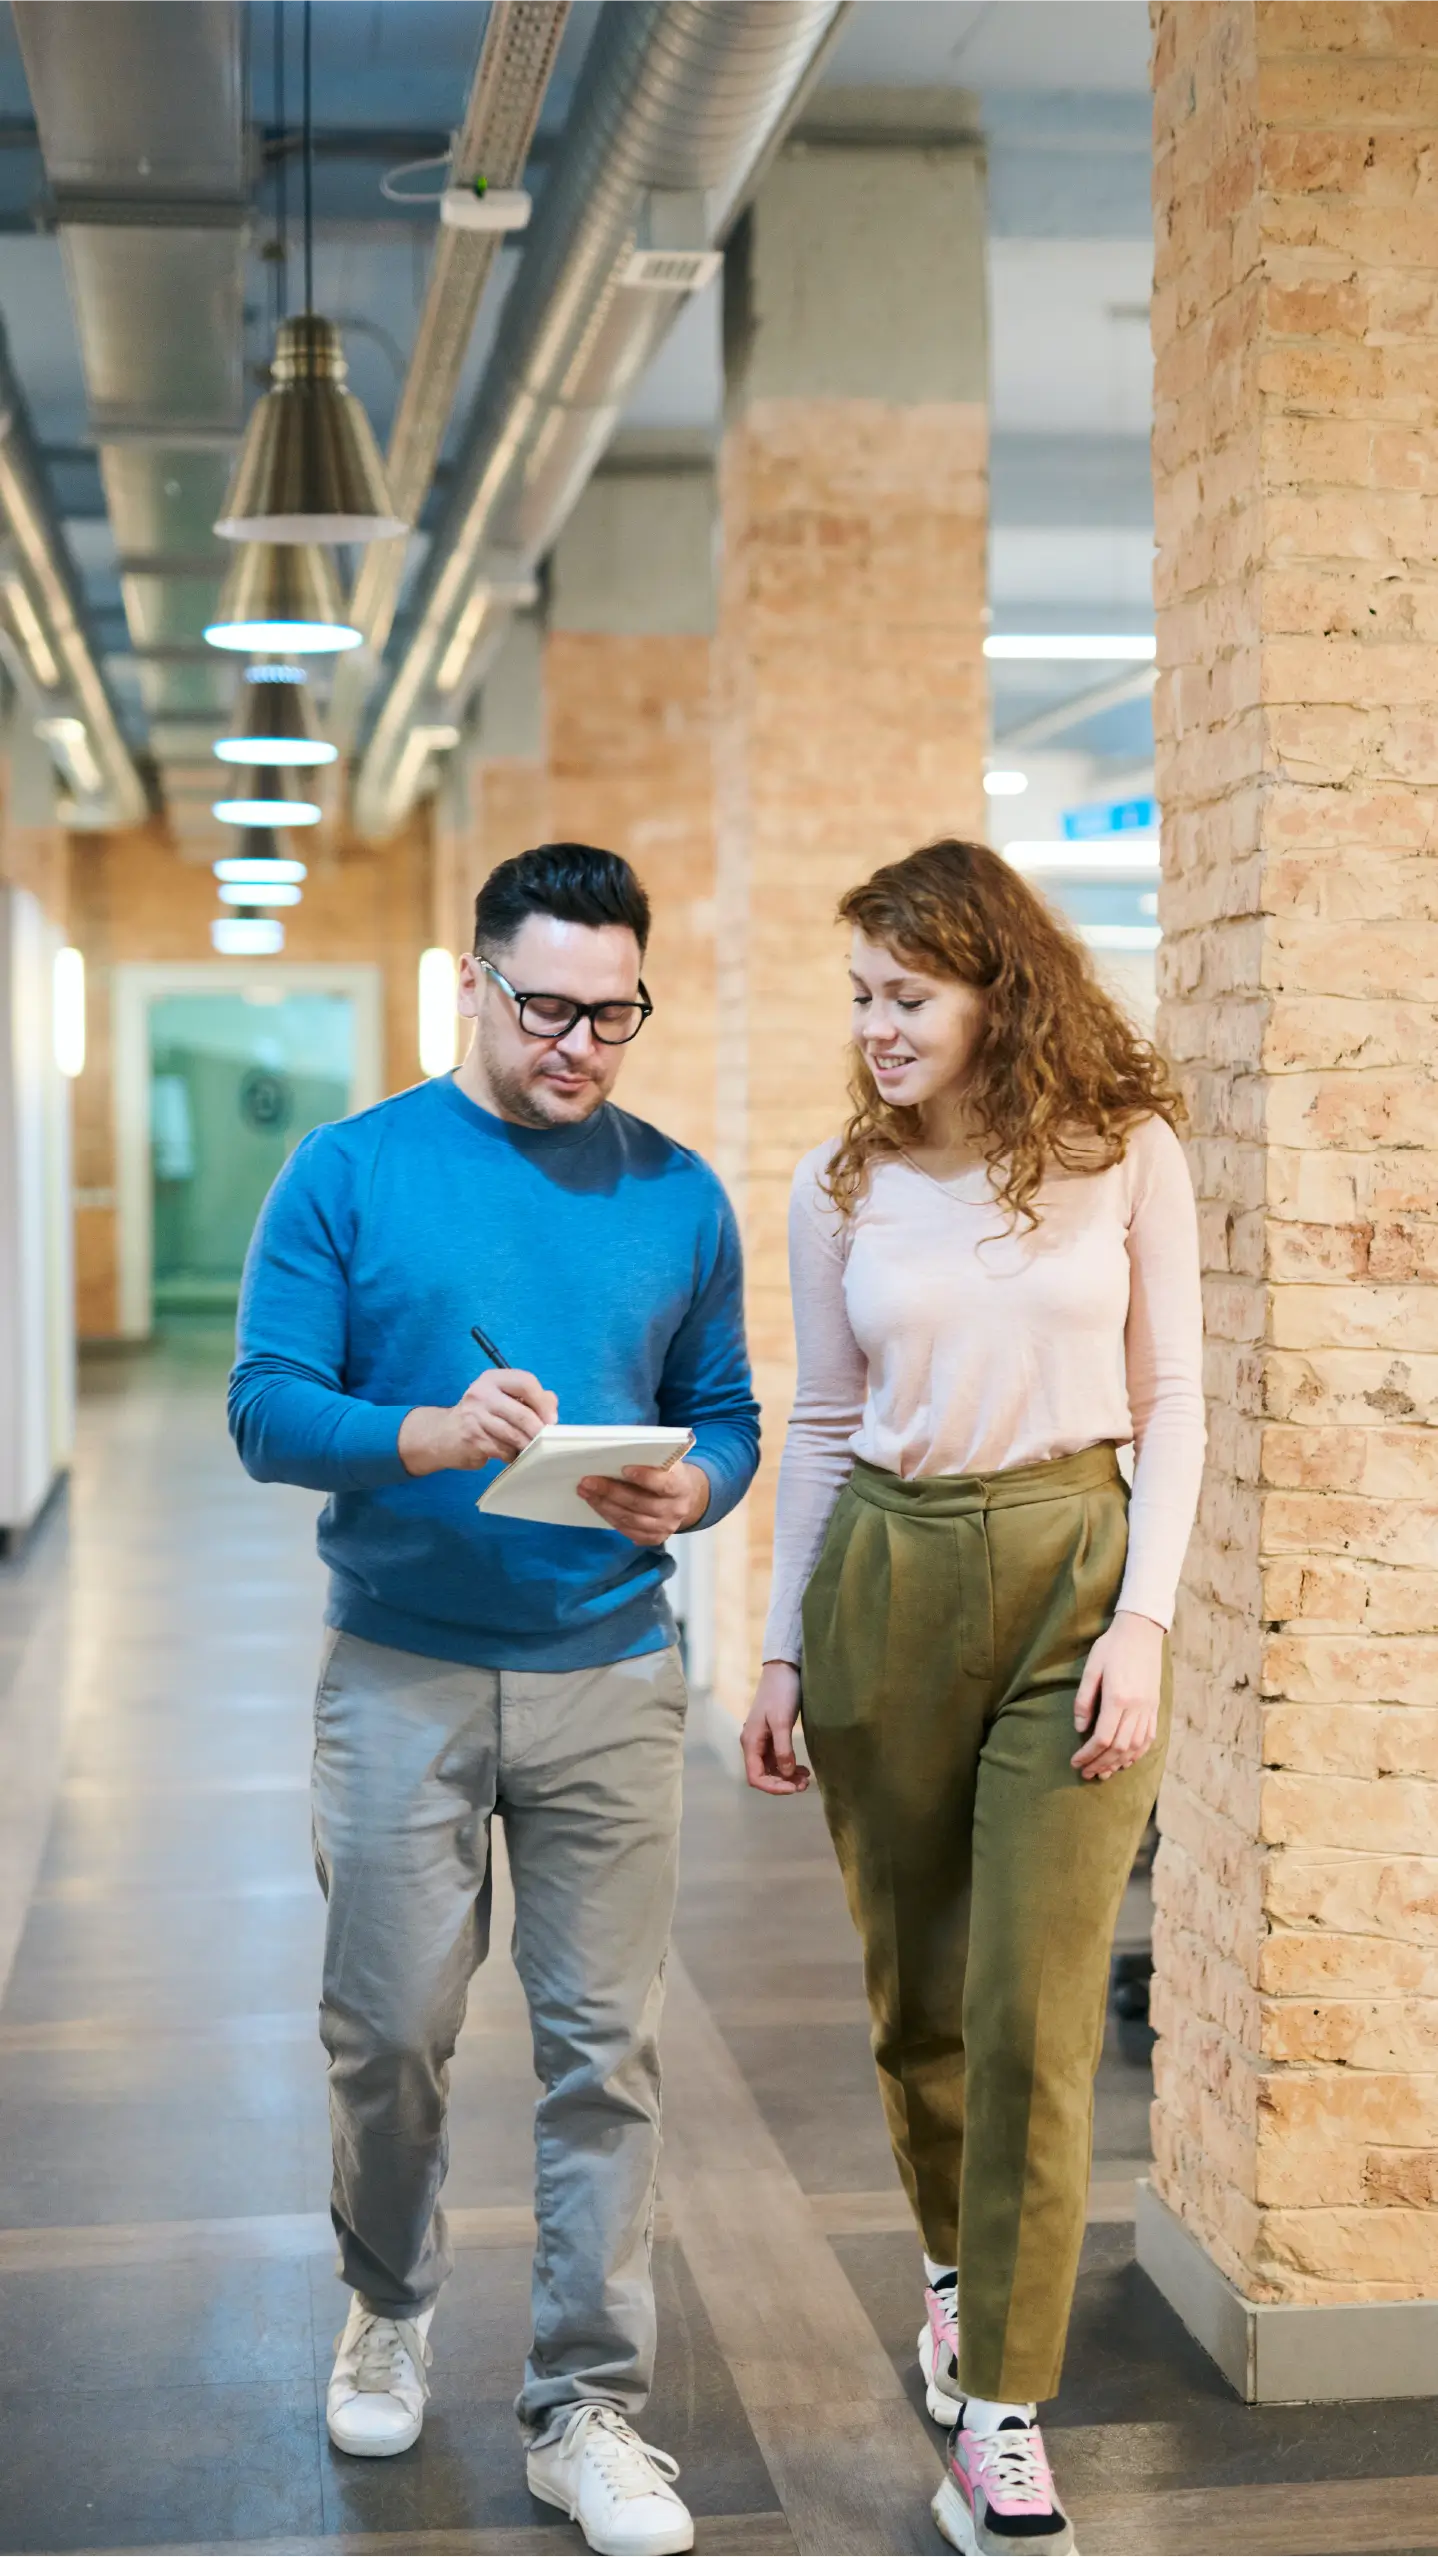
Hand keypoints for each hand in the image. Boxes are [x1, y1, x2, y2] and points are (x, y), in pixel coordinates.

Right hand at [398, 1369, 556, 1475]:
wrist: (442, 1435)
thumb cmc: (481, 1416)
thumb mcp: (501, 1399)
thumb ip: (528, 1398)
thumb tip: (552, 1408)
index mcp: (492, 1379)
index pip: (526, 1382)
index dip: (543, 1402)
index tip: (552, 1419)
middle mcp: (481, 1394)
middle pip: (522, 1413)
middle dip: (539, 1430)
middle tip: (545, 1439)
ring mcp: (475, 1417)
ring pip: (514, 1435)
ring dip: (526, 1445)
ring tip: (529, 1448)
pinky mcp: (472, 1439)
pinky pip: (503, 1450)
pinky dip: (511, 1455)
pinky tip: (509, 1454)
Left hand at [577, 1459, 710, 1544]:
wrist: (688, 1497)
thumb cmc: (669, 1472)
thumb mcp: (667, 1462)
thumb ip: (649, 1460)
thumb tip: (615, 1455)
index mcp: (681, 1486)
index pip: (664, 1484)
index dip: (644, 1477)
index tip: (623, 1469)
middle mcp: (676, 1509)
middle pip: (640, 1503)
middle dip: (611, 1492)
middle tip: (588, 1482)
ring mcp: (666, 1526)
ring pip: (631, 1520)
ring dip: (604, 1506)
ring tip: (586, 1493)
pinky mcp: (656, 1538)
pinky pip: (629, 1531)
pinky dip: (610, 1518)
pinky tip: (597, 1506)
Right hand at [741, 1660, 810, 1794]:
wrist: (783, 1669)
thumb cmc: (781, 1693)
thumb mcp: (782, 1721)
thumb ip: (783, 1749)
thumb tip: (786, 1774)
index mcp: (751, 1742)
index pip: (756, 1777)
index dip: (773, 1787)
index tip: (793, 1788)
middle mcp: (753, 1744)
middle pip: (764, 1775)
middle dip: (783, 1783)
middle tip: (805, 1784)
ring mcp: (762, 1740)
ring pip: (772, 1768)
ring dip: (787, 1776)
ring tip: (806, 1779)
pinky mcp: (772, 1734)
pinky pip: (777, 1758)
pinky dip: (789, 1766)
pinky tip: (802, 1768)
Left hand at [1071, 1609, 1164, 1781]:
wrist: (1141, 1631)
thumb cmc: (1112, 1647)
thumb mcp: (1092, 1668)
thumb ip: (1084, 1700)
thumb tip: (1080, 1728)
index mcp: (1118, 1698)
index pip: (1103, 1737)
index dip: (1088, 1754)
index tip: (1076, 1762)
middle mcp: (1137, 1707)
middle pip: (1120, 1747)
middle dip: (1101, 1764)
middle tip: (1086, 1773)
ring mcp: (1149, 1708)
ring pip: (1136, 1746)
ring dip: (1119, 1763)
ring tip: (1104, 1772)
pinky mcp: (1155, 1706)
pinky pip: (1149, 1737)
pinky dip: (1138, 1753)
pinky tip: (1126, 1760)